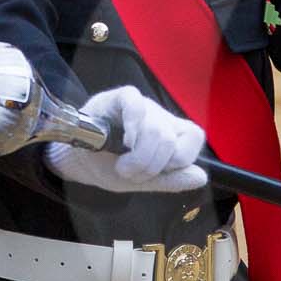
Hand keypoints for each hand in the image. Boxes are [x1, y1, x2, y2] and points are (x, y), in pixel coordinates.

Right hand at [43, 87, 207, 192]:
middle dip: (149, 166)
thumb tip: (201, 177)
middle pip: (169, 140)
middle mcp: (160, 116)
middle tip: (131, 172)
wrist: (78, 161)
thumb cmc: (111, 167)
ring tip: (121, 164)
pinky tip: (124, 142)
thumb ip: (172, 180)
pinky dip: (132, 127)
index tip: (157, 172)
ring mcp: (142, 106)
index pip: (194, 136)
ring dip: (136, 158)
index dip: (177, 160)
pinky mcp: (120, 98)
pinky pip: (135, 104)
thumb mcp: (144, 182)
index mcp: (172, 134)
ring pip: (155, 129)